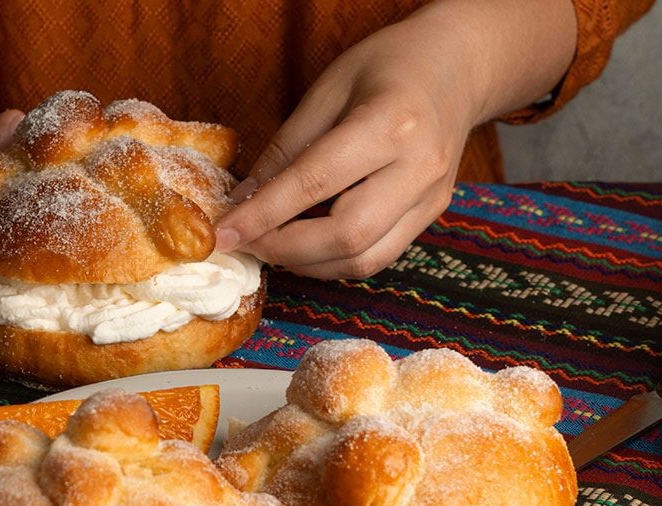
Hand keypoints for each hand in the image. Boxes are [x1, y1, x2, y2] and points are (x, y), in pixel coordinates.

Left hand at [215, 0, 575, 278]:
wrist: (457, 66)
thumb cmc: (387, 66)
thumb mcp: (326, 89)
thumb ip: (285, 149)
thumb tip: (243, 202)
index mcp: (391, 124)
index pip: (314, 184)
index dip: (263, 215)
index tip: (223, 233)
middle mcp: (419, 168)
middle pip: (345, 235)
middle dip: (283, 248)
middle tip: (245, 242)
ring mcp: (431, 197)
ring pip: (363, 259)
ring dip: (306, 263)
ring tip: (269, 244)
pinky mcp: (431, 215)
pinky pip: (377, 256)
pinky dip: (333, 260)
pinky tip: (303, 245)